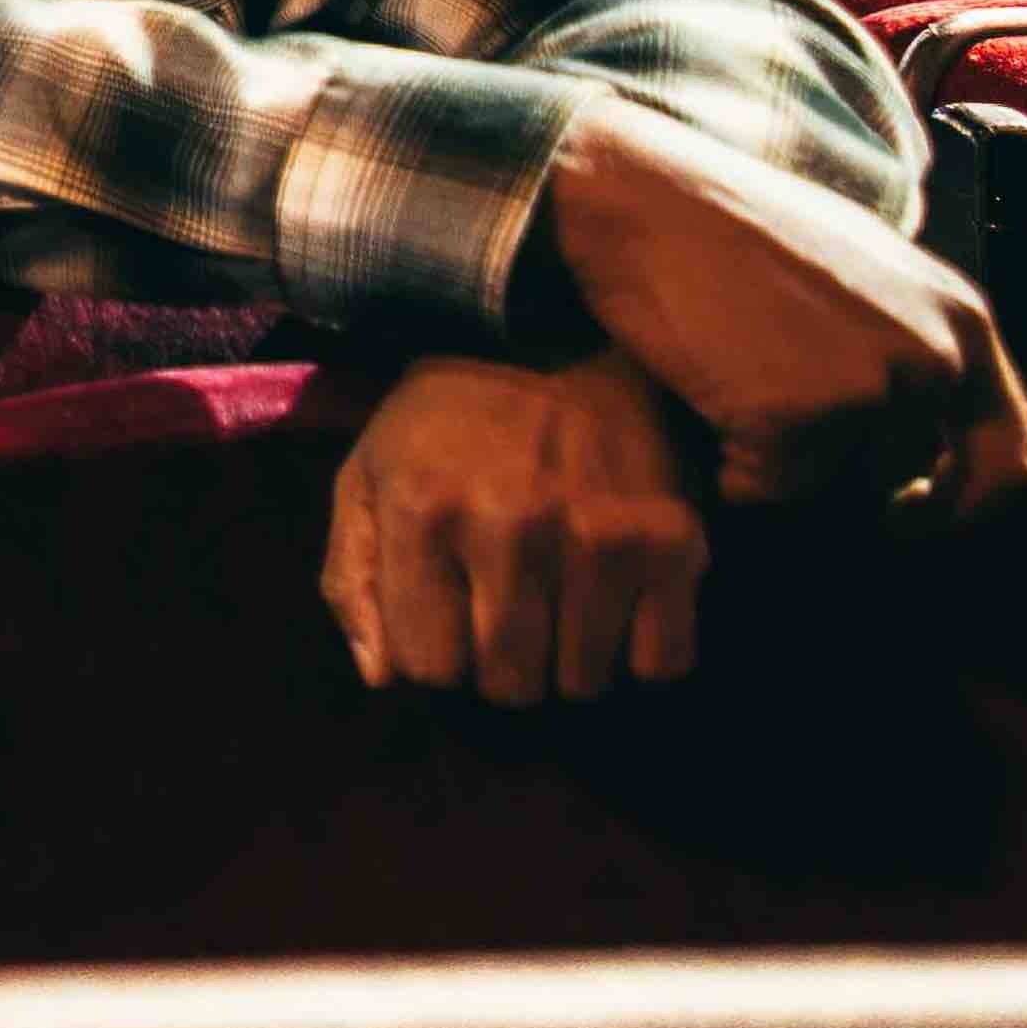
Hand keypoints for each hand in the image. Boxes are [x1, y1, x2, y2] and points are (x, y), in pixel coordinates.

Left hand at [323, 350, 708, 703]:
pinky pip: (660, 662)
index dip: (437, 654)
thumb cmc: (450, 422)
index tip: (449, 620)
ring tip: (560, 597)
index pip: (428, 667)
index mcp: (422, 509)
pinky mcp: (673, 541)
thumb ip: (352, 577)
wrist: (560, 342)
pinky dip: (641, 649)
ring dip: (570, 659)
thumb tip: (382, 678)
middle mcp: (510, 526)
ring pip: (583, 683)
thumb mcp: (368, 475)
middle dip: (503, 666)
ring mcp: (598, 536)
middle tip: (510, 613)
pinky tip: (617, 600)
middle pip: (509, 685)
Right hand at [539, 94, 1026, 508]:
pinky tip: (700, 401)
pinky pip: (765, 490)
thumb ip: (917, 340)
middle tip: (803, 465)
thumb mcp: (867, 270)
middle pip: (920, 485)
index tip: (910, 510)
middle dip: (859, 493)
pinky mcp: (801, 418)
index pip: (1013, 455)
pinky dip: (727, 470)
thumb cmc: (736, 229)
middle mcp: (937, 357)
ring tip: (733, 393)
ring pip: (839, 488)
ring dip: (785, 468)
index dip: (967, 503)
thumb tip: (932, 428)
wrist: (644, 198)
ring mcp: (873, 389)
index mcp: (963, 320)